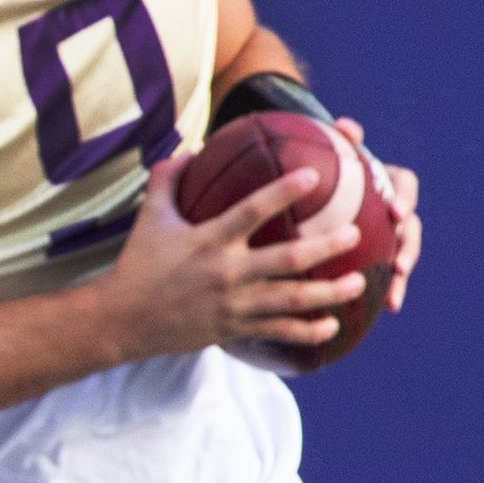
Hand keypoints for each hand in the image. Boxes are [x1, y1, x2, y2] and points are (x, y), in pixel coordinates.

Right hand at [91, 152, 367, 362]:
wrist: (124, 318)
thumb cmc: (139, 261)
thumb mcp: (150, 215)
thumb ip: (168, 179)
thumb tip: (191, 150)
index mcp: (208, 239)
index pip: (252, 210)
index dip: (284, 191)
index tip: (314, 175)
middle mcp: (227, 272)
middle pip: (288, 258)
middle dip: (327, 247)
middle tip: (355, 235)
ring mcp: (234, 304)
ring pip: (293, 299)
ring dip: (330, 293)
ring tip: (359, 283)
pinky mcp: (235, 329)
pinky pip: (280, 332)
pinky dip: (309, 331)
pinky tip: (332, 327)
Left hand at [336, 118, 420, 311]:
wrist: (319, 186)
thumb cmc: (326, 162)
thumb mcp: (331, 150)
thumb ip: (342, 140)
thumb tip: (346, 126)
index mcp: (387, 179)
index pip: (405, 183)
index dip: (405, 197)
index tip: (395, 212)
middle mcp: (392, 207)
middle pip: (411, 226)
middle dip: (409, 245)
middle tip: (399, 263)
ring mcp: (387, 232)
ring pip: (402, 253)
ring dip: (401, 274)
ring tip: (394, 293)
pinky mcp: (378, 253)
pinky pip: (386, 272)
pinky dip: (387, 288)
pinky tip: (382, 308)